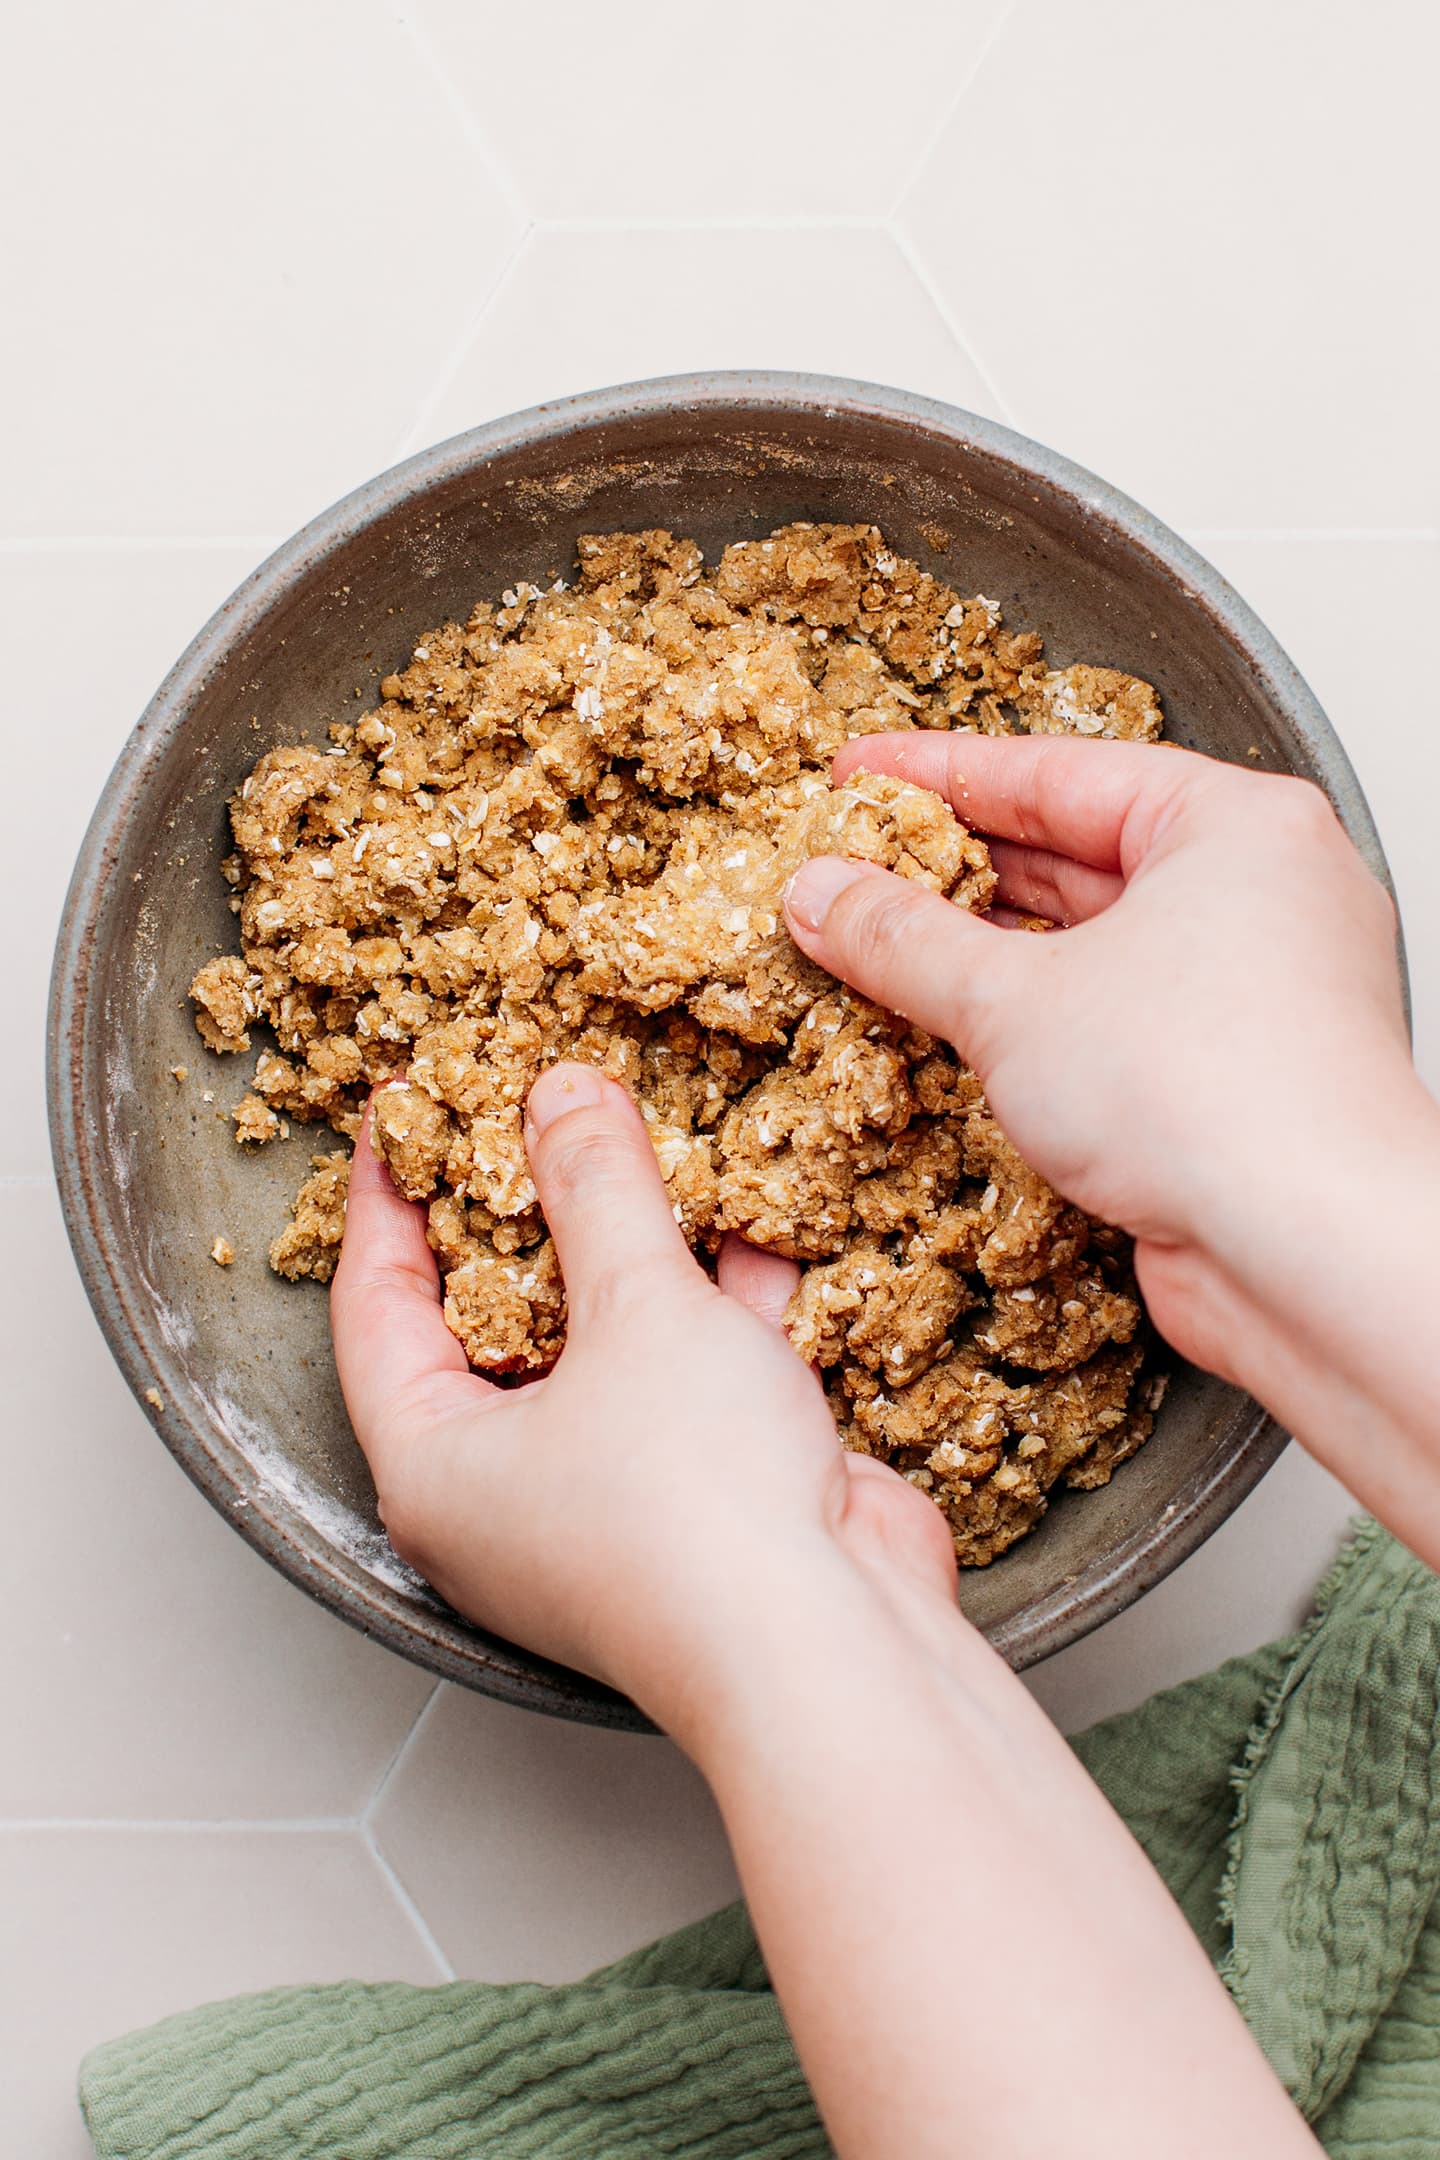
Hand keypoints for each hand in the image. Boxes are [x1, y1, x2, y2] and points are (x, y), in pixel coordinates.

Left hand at [330, 1063, 953, 1736]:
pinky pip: (688, 1380)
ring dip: (632, 1253)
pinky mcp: (700, 1504)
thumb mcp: (636, 1310)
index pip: (374, 1305)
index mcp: (434, 1463)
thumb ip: (596, 1189)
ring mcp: (606, 1503)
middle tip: (530, 1113)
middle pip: (491, 1318)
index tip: (400, 1110)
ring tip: (639, 1143)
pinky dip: (716, 1310)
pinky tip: (752, 1230)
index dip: (387, 1198)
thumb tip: (561, 1096)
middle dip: (525, 1211)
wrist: (835, 1652)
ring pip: (601, 1347)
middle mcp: (504, 1493)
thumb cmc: (694, 1507)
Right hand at [783, 732, 1439, 1562]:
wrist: (1313, 1253)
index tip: (862, 770)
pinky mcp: (1235, 1079)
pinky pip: (1113, 1022)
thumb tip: (828, 895)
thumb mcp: (1015, 999)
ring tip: (882, 945)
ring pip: (1095, 947)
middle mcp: (1262, 897)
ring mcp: (1256, 992)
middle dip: (958, 866)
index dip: (941, 772)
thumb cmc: (1219, 1096)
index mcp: (1235, 827)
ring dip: (988, 953)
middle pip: (1079, 854)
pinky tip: (958, 1031)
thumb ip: (905, 939)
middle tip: (857, 861)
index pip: (1058, 771)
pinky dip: (1034, 1023)